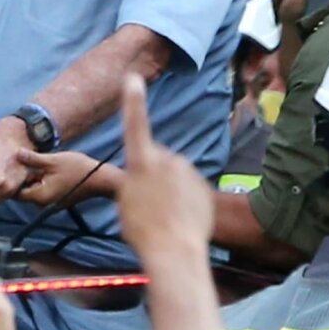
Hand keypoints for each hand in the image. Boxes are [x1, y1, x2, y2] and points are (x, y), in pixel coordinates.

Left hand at [15, 148, 120, 207]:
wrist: (100, 179)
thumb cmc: (76, 169)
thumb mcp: (52, 160)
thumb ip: (32, 159)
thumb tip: (16, 154)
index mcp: (40, 197)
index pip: (16, 192)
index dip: (12, 179)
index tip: (10, 166)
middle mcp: (44, 204)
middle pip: (25, 191)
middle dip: (23, 176)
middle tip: (21, 159)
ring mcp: (52, 202)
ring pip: (35, 189)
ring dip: (34, 177)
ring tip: (34, 161)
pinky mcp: (59, 199)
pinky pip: (44, 190)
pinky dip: (42, 180)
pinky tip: (46, 168)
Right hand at [115, 74, 212, 262]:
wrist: (175, 250)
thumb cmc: (142, 230)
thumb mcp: (124, 202)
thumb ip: (133, 182)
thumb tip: (143, 176)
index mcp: (141, 162)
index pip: (135, 124)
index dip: (133, 100)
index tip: (133, 78)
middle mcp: (167, 159)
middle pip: (157, 159)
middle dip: (153, 174)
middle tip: (148, 204)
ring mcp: (188, 172)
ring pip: (175, 175)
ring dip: (170, 189)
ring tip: (165, 216)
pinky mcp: (203, 186)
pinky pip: (190, 188)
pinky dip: (185, 199)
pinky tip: (180, 219)